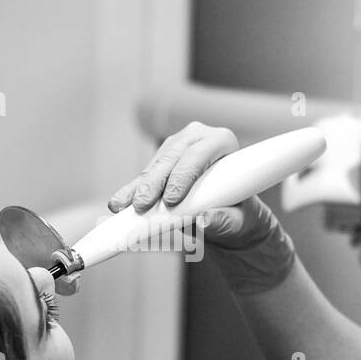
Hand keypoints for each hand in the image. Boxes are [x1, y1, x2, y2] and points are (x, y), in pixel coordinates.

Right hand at [107, 122, 296, 291]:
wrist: (233, 216)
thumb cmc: (242, 215)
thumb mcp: (240, 222)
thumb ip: (226, 221)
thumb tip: (205, 219)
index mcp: (222, 142)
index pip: (200, 154)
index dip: (183, 175)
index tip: (172, 200)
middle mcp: (197, 138)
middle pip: (171, 157)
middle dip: (154, 183)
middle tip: (142, 206)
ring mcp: (176, 148)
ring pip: (154, 166)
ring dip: (138, 188)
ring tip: (124, 207)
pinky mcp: (160, 165)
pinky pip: (143, 178)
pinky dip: (130, 192)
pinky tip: (117, 204)